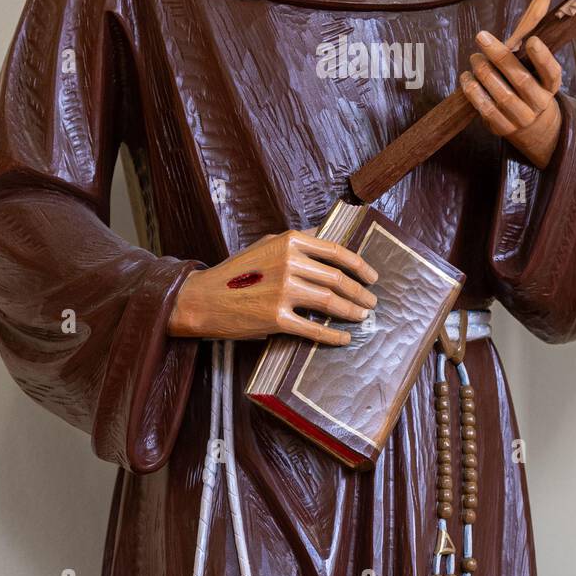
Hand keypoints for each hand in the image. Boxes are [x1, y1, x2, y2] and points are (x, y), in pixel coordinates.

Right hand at [168, 229, 377, 345]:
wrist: (203, 297)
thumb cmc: (236, 271)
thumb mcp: (266, 244)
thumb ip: (297, 241)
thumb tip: (328, 236)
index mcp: (289, 241)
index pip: (336, 252)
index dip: (360, 265)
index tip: (372, 276)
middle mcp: (288, 263)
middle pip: (337, 279)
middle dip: (360, 292)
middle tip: (371, 302)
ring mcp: (282, 291)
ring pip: (330, 302)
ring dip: (351, 311)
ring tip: (361, 317)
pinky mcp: (275, 318)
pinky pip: (313, 328)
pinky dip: (332, 336)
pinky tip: (342, 339)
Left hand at [460, 31, 562, 168]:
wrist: (533, 126)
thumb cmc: (529, 89)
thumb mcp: (535, 74)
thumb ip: (523, 57)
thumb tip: (503, 33)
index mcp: (550, 86)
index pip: (551, 73)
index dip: (542, 57)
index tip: (531, 40)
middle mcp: (539, 103)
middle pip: (521, 80)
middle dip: (499, 56)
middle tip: (481, 37)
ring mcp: (522, 118)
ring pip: (502, 96)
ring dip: (484, 73)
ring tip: (475, 58)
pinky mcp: (504, 128)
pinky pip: (487, 110)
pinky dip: (474, 92)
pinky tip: (467, 78)